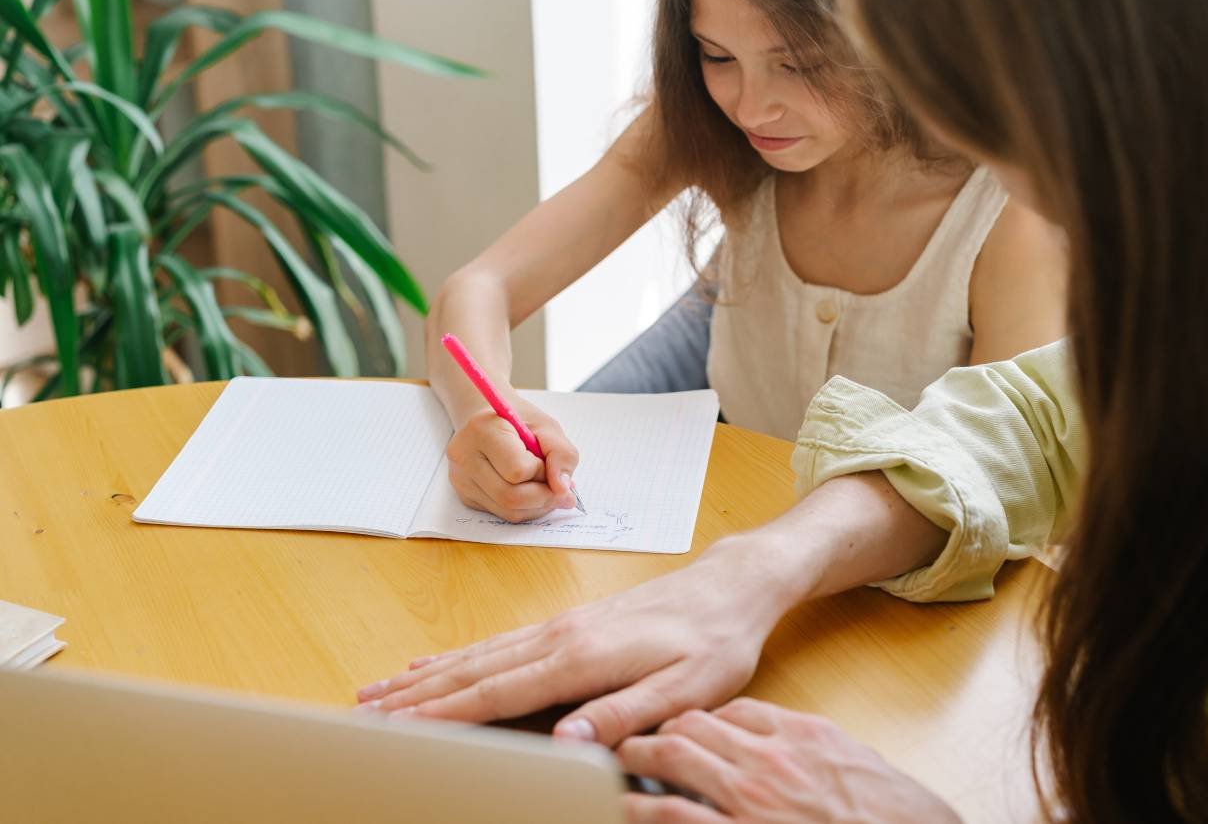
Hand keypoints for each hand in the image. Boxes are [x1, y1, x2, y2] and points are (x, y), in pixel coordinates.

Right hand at [354, 535, 801, 744]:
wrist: (730, 586)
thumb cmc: (714, 641)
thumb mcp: (688, 688)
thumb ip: (626, 713)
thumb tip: (569, 738)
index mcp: (583, 657)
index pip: (498, 692)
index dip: (444, 715)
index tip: (396, 730)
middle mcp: (560, 636)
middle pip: (471, 672)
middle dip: (414, 697)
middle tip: (361, 715)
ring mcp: (559, 626)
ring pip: (476, 655)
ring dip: (424, 676)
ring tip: (378, 691)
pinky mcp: (566, 624)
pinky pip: (498, 643)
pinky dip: (457, 657)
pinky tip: (435, 665)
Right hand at [444, 398, 577, 521]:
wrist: (491, 422)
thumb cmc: (520, 421)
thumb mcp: (547, 427)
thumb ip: (561, 454)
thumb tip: (563, 489)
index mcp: (482, 430)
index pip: (517, 470)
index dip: (542, 472)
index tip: (547, 461)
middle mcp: (464, 457)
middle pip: (510, 497)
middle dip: (544, 496)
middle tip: (560, 488)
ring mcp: (461, 479)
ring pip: (508, 511)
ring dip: (538, 506)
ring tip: (548, 488)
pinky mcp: (465, 496)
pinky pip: (502, 514)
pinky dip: (525, 508)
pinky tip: (530, 491)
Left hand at [619, 698, 962, 823]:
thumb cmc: (894, 814)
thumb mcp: (855, 766)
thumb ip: (813, 750)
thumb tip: (785, 744)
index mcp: (801, 735)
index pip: (733, 709)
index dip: (699, 716)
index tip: (681, 724)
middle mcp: (770, 758)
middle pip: (694, 725)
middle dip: (658, 729)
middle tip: (633, 739)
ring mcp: (751, 798)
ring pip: (674, 758)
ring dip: (637, 757)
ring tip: (614, 765)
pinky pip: (673, 814)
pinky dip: (642, 807)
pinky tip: (623, 808)